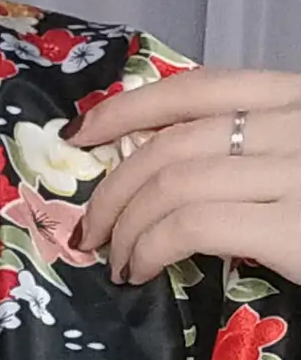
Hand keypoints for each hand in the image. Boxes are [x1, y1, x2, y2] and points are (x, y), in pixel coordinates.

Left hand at [66, 66, 300, 285]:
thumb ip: (252, 147)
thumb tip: (169, 169)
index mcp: (293, 97)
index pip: (194, 89)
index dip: (126, 109)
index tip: (80, 134)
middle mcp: (291, 124)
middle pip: (171, 143)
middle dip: (113, 189)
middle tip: (90, 230)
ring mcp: (293, 172)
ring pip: (172, 184)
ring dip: (126, 227)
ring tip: (116, 261)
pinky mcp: (290, 227)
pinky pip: (192, 227)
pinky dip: (150, 248)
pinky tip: (142, 270)